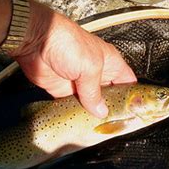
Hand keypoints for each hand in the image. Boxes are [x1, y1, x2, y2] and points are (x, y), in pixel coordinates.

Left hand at [11, 1, 136, 117]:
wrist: (36, 40)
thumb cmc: (67, 42)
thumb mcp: (90, 67)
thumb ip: (95, 92)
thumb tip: (101, 111)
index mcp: (109, 62)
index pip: (127, 81)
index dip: (132, 96)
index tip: (133, 111)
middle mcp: (96, 73)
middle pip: (109, 95)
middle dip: (111, 108)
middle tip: (115, 124)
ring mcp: (80, 83)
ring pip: (91, 103)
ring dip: (93, 113)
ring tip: (98, 127)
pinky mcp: (63, 91)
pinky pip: (73, 106)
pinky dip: (75, 113)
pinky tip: (80, 122)